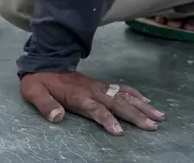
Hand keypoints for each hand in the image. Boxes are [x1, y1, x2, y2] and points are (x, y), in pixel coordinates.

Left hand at [19, 71, 164, 135]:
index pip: (96, 109)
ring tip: (159, 116)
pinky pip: (121, 88)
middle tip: (153, 125)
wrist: (44, 61)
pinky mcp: (101, 84)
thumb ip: (45, 105)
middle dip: (135, 115)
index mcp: (77, 95)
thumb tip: (57, 117)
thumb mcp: (34, 92)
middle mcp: (92, 91)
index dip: (107, 120)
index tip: (119, 132)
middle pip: (117, 103)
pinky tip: (147, 102)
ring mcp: (98, 86)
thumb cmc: (40, 81)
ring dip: (142, 106)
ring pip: (124, 96)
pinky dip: (135, 94)